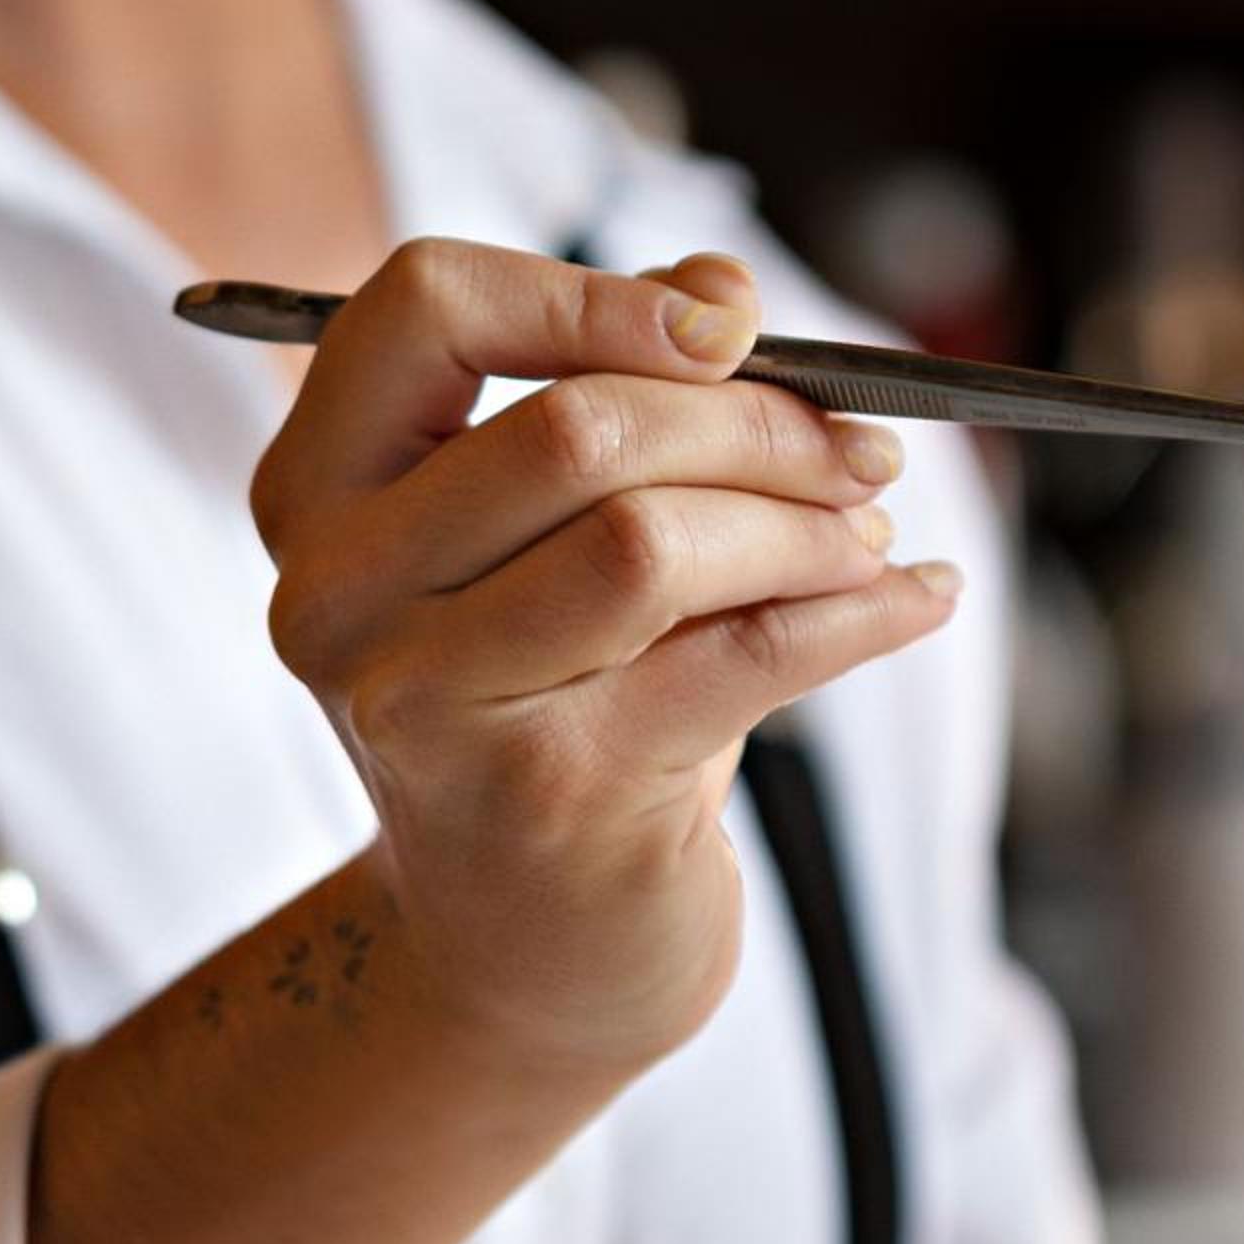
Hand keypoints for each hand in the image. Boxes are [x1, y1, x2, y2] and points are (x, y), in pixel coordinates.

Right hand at [249, 239, 956, 1079]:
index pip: (427, 307)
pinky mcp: (561, 796)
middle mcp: (344, 598)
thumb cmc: (551, 707)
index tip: (728, 327)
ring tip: (873, 532)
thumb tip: (720, 293)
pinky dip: (867, 612)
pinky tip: (923, 596)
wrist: (517, 951)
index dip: (592, 292)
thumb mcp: (549, 544)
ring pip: (653, 543)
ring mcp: (439, 709)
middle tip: (864, 448)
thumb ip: (616, 390)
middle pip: (574, 431)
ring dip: (807, 522)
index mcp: (320, 494)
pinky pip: (752, 657)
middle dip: (757, 423)